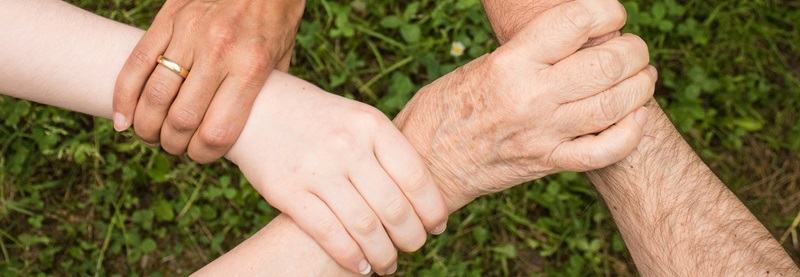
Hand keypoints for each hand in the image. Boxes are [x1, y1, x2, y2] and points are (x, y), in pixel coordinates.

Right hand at [113, 0, 303, 162]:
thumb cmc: (276, 19)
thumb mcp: (281, 60)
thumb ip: (261, 94)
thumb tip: (242, 130)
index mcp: (251, 68)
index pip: (217, 131)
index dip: (204, 155)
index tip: (201, 156)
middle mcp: (218, 52)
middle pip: (182, 119)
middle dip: (174, 144)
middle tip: (175, 147)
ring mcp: (189, 34)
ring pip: (154, 96)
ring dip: (147, 126)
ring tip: (151, 135)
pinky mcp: (168, 19)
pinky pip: (136, 63)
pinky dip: (123, 96)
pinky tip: (123, 119)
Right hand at [225, 73, 448, 274]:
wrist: (257, 108)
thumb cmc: (320, 119)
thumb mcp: (358, 120)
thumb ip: (387, 151)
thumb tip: (425, 197)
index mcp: (372, 125)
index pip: (416, 178)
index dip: (432, 209)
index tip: (437, 226)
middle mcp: (347, 146)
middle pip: (394, 207)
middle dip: (411, 237)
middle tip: (414, 247)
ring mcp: (317, 169)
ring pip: (365, 227)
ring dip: (383, 254)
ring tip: (389, 264)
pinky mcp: (288, 192)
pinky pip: (328, 234)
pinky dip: (350, 257)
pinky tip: (361, 266)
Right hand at [394, 0, 655, 209]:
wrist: (426, 164)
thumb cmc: (446, 107)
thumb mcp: (482, 65)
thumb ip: (529, 52)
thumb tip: (576, 36)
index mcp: (510, 63)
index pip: (576, 21)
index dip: (607, 10)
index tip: (612, 14)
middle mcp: (531, 97)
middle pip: (607, 63)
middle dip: (633, 50)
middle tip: (633, 49)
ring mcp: (543, 133)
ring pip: (616, 104)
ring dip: (641, 85)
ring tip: (642, 76)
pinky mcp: (548, 163)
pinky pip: (605, 150)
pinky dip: (631, 132)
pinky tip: (636, 116)